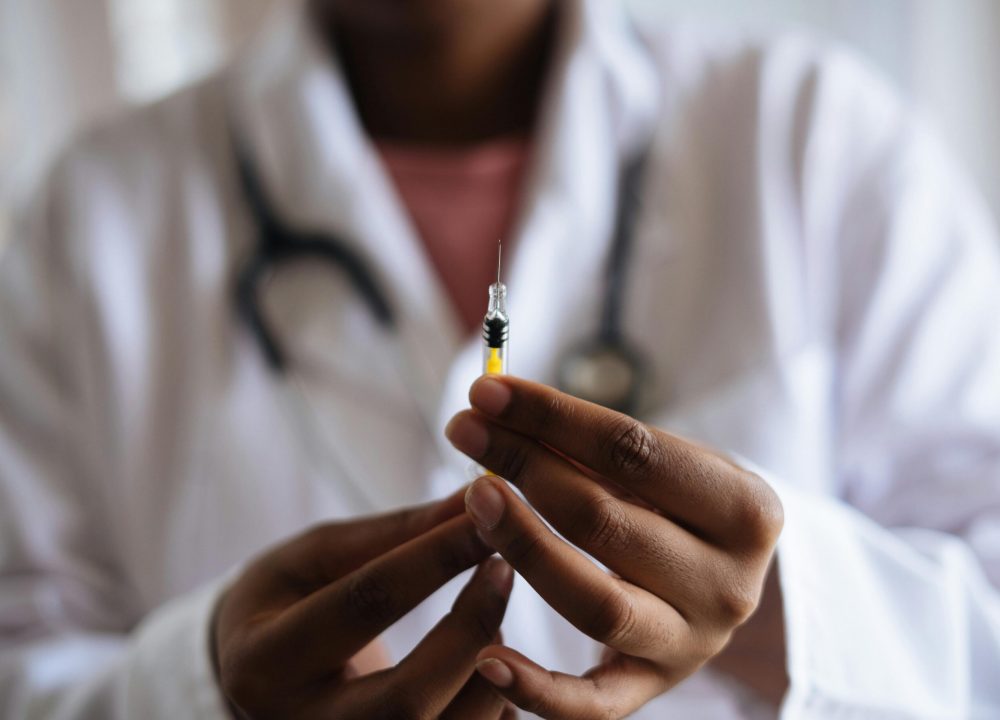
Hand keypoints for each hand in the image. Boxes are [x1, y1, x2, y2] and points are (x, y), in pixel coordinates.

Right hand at [212, 488, 516, 718]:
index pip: (363, 606)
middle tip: (503, 569)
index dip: (432, 558)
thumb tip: (474, 498)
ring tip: (493, 621)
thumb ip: (393, 532)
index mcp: (265, 662)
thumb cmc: (285, 602)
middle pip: (406, 698)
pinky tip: (493, 666)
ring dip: (490, 672)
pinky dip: (493, 706)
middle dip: (469, 628)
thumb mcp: (316, 556)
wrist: (257, 678)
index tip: (483, 518)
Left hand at [445, 376, 783, 718]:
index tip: (487, 391)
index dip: (552, 417)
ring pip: (595, 603)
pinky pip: (593, 704)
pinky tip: (487, 657)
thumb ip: (596, 445)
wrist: (726, 579)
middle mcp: (728, 584)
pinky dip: (538, 688)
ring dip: (523, 546)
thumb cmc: (684, 505)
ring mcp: (691, 644)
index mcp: (746, 510)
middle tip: (466, 432)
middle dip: (524, 467)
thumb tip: (499, 408)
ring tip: (473, 498)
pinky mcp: (652, 688)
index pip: (633, 451)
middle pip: (605, 521)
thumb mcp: (669, 464)